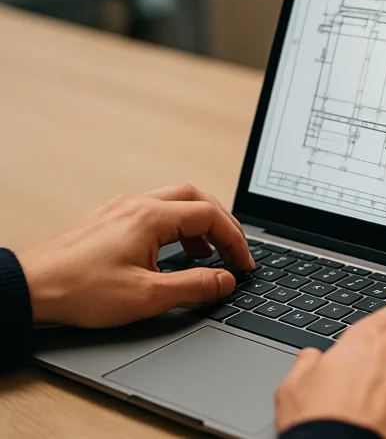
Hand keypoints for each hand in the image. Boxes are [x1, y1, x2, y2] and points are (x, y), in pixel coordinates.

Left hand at [17, 184, 254, 327]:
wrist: (32, 288)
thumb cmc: (80, 290)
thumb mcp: (147, 296)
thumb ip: (194, 286)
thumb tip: (225, 281)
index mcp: (150, 217)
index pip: (210, 215)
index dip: (235, 239)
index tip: (243, 263)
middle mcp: (138, 204)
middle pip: (197, 198)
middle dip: (223, 223)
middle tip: (235, 250)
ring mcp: (123, 208)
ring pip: (177, 201)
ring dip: (201, 223)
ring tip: (211, 252)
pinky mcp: (112, 218)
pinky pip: (157, 210)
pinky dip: (179, 226)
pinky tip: (178, 250)